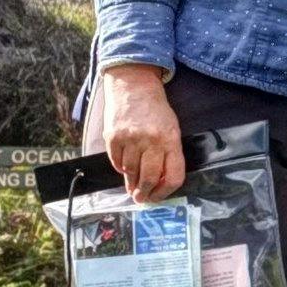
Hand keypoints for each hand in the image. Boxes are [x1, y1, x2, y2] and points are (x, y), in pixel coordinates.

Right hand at [99, 64, 185, 200]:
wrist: (133, 87)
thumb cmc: (156, 111)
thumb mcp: (171, 129)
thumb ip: (168, 155)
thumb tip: (159, 182)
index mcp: (171, 140)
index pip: (173, 175)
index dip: (165, 192)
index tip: (158, 197)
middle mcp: (151, 140)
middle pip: (149, 178)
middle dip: (145, 193)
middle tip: (141, 198)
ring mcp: (131, 139)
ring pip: (130, 172)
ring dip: (131, 182)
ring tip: (132, 187)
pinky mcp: (113, 137)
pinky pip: (116, 162)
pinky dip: (120, 168)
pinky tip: (124, 168)